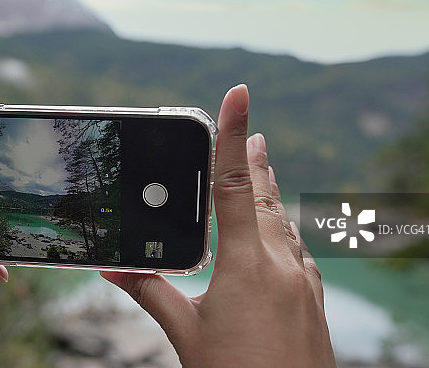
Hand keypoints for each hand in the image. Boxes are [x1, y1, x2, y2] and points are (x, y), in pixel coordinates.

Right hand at [101, 85, 334, 366]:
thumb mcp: (186, 334)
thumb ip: (151, 293)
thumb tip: (114, 266)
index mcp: (247, 265)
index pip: (233, 185)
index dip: (233, 135)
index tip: (240, 95)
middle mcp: (283, 265)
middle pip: (264, 197)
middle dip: (256, 161)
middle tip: (254, 132)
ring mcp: (305, 283)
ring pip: (285, 223)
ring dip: (271, 194)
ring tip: (265, 172)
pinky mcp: (315, 301)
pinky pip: (298, 251)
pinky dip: (284, 231)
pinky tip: (280, 237)